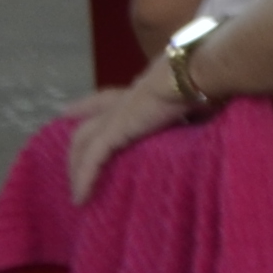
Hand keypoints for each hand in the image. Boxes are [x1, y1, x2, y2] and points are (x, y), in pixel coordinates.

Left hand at [58, 74, 192, 206]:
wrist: (192, 74)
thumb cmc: (202, 82)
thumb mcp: (194, 98)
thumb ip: (191, 111)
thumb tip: (203, 120)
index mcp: (139, 92)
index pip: (105, 99)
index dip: (86, 106)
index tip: (69, 112)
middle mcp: (121, 102)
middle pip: (86, 125)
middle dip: (76, 145)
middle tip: (70, 164)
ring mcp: (114, 116)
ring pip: (82, 144)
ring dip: (76, 167)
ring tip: (77, 191)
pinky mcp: (113, 132)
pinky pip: (92, 160)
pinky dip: (84, 178)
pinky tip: (80, 198)